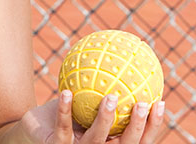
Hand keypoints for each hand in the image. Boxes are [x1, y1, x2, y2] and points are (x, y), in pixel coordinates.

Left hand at [20, 90, 164, 143]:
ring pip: (95, 141)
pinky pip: (62, 127)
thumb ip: (107, 87)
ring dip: (104, 120)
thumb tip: (128, 60)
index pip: (137, 140)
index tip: (161, 102)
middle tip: (141, 104)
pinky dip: (64, 110)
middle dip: (136, 128)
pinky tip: (66, 92)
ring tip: (111, 98)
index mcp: (109, 143)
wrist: (35, 127)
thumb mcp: (88, 98)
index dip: (152, 126)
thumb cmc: (68, 112)